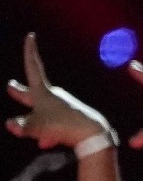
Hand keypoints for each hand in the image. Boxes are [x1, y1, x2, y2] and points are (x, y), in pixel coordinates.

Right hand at [6, 34, 110, 149]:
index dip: (30, 52)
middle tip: (12, 86)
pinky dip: (48, 133)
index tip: (31, 36)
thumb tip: (10, 125)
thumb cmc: (64, 126)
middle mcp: (54, 97)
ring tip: (32, 132)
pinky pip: (55, 126)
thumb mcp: (38, 128)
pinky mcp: (73, 120)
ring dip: (35, 121)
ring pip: (44, 113)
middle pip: (33, 92)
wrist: (95, 134)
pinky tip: (47, 143)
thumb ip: (23, 127)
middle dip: (20, 92)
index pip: (33, 67)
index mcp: (43, 92)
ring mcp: (64, 108)